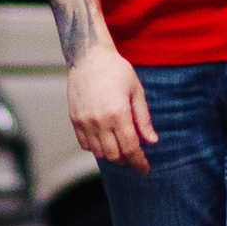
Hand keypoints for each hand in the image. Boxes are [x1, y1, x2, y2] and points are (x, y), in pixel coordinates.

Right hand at [67, 42, 157, 171]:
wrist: (89, 57)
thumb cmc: (117, 70)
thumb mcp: (136, 90)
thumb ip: (143, 118)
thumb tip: (152, 141)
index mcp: (118, 113)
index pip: (130, 147)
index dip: (139, 161)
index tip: (145, 168)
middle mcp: (100, 120)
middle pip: (114, 155)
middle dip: (126, 160)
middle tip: (134, 157)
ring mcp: (85, 121)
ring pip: (99, 153)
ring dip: (111, 155)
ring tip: (120, 147)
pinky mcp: (74, 120)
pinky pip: (85, 144)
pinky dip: (96, 147)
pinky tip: (105, 139)